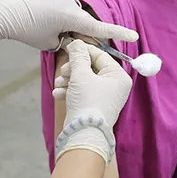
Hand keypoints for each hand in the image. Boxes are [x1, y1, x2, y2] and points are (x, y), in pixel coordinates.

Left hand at [0, 0, 137, 49]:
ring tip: (43, 26)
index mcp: (71, 17)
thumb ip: (67, 42)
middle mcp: (70, 2)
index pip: (100, 28)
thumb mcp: (49, 43)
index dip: (118, 33)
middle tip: (59, 40)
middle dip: (76, 32)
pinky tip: (40, 17)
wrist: (3, 10)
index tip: (134, 36)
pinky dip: (57, 13)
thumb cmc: (26, 29)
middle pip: (83, 21)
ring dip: (65, 22)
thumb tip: (74, 39)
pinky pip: (62, 5)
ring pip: (72, 13)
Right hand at [52, 40, 132, 161]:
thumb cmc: (87, 102)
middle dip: (73, 69)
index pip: (101, 55)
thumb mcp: (81, 74)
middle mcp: (114, 86)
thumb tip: (76, 43)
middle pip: (91, 68)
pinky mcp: (93, 106)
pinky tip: (58, 94)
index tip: (69, 47)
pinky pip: (81, 92)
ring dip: (68, 80)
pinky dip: (69, 91)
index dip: (83, 50)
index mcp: (118, 76)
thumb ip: (78, 56)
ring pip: (83, 80)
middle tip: (64, 71)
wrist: (83, 134)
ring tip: (59, 84)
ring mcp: (104, 97)